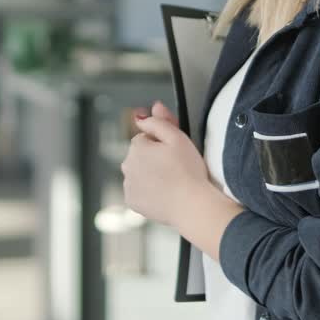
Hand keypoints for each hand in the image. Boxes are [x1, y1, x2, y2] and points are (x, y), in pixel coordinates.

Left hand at [121, 101, 210, 226]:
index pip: (144, 137)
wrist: (192, 205)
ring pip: (138, 173)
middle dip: (153, 158)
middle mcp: (127, 166)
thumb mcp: (177, 137)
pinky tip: (163, 192)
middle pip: (139, 155)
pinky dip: (148, 191)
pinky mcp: (132, 202)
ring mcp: (128, 185)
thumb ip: (158, 122)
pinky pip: (138, 191)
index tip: (173, 152)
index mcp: (136, 147)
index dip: (161, 144)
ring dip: (150, 174)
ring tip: (170, 181)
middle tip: (174, 167)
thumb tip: (142, 115)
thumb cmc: (189, 171)